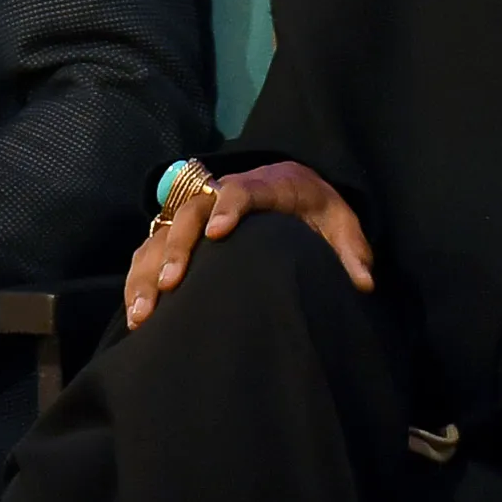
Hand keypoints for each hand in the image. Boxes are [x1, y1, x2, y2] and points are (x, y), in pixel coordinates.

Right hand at [126, 162, 373, 329]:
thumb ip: (351, 250)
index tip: (218, 234)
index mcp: (266, 187)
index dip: (228, 207)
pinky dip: (139, 279)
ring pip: (161, 234)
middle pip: (190, 212)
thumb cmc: (315, 205)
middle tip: (172, 286)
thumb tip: (364, 283)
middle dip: (177, 248)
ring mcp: (197, 214)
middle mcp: (222, 195)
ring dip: (149, 272)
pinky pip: (149, 251)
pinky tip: (137, 316)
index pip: (242, 191)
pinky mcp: (179, 234)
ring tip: (144, 314)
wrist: (291, 185)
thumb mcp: (339, 221)